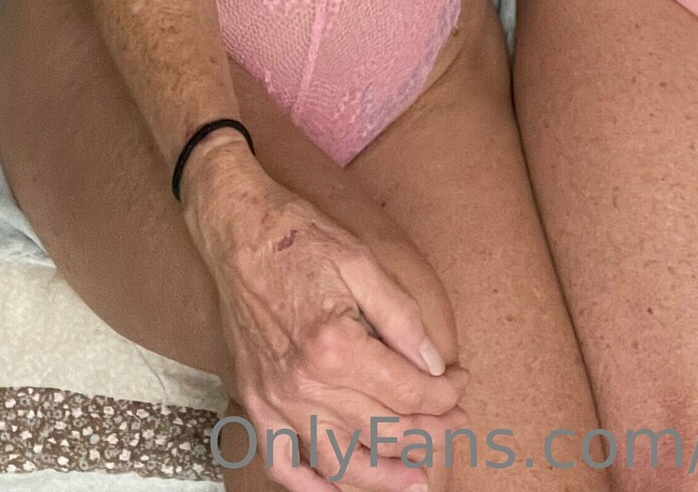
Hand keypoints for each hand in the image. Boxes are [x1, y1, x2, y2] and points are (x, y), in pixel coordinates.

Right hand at [184, 142, 467, 491]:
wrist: (238, 231)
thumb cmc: (300, 238)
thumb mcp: (361, 262)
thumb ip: (401, 318)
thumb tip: (434, 364)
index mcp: (337, 345)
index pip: (407, 391)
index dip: (443, 393)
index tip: (459, 381)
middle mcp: (305, 384)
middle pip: (381, 430)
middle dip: (429, 432)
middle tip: (455, 423)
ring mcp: (275, 399)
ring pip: (339, 461)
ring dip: (383, 477)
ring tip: (415, 479)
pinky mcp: (255, 402)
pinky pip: (281, 463)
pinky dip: (311, 487)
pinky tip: (338, 490)